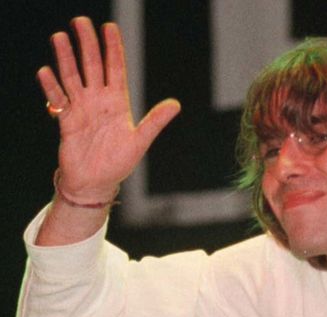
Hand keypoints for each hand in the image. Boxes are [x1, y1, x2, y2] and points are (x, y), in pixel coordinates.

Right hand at [38, 16, 179, 202]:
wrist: (96, 182)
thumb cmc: (119, 163)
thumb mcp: (140, 140)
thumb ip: (155, 121)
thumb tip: (175, 104)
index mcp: (118, 102)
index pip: (115, 69)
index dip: (113, 48)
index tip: (110, 28)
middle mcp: (98, 101)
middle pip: (91, 66)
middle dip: (87, 44)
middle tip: (81, 21)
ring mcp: (81, 108)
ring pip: (72, 77)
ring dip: (66, 58)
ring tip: (59, 37)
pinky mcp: (66, 120)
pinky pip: (58, 99)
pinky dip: (52, 87)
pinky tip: (46, 72)